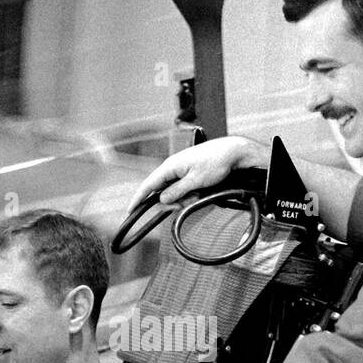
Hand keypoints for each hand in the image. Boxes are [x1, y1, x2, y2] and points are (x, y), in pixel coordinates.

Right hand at [129, 136, 268, 208]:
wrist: (232, 152)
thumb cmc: (215, 162)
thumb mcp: (196, 181)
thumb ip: (177, 192)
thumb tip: (162, 200)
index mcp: (170, 167)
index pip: (148, 185)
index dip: (138, 199)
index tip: (130, 211)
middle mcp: (172, 167)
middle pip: (161, 192)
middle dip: (172, 202)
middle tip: (185, 204)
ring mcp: (180, 170)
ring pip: (173, 192)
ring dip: (183, 199)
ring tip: (198, 195)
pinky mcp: (188, 172)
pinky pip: (182, 188)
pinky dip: (189, 194)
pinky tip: (199, 192)